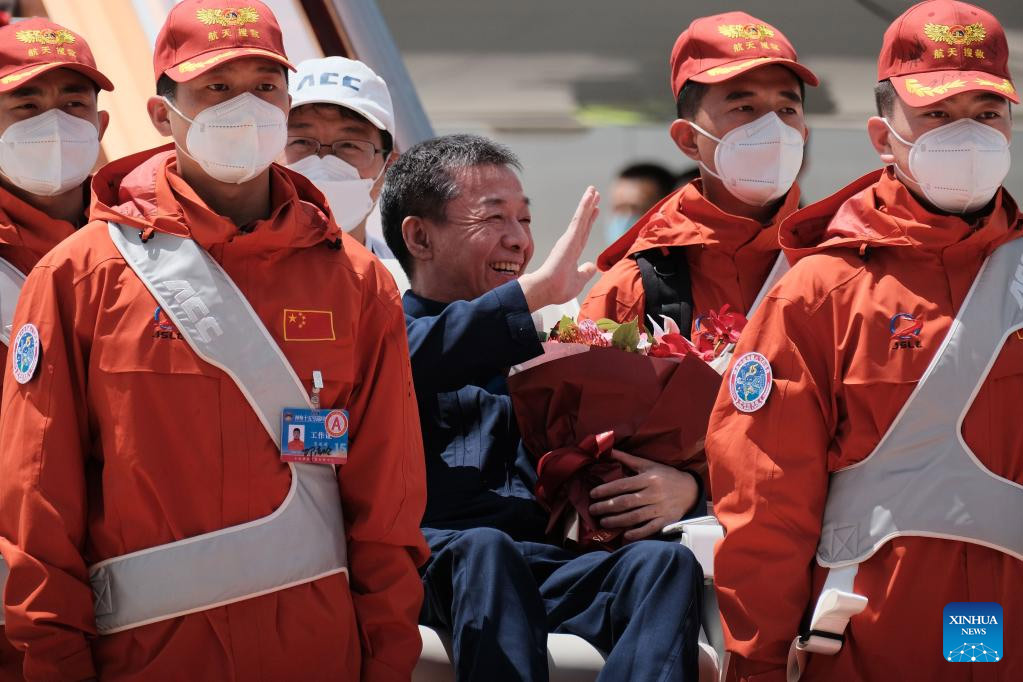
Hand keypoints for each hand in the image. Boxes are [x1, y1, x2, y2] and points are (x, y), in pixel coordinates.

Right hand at [518, 186, 599, 311]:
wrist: (546, 289)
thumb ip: (585, 272)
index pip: (583, 234)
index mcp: (571, 254)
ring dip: (587, 203)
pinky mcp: (569, 238)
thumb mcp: (578, 281)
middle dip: (589, 208)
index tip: (595, 210)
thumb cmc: (557, 289)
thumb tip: (591, 266)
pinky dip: (584, 207)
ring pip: (580, 218)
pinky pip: (578, 219)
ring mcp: (569, 240)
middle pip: (583, 222)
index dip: (589, 222)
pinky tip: (589, 196)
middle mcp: (570, 244)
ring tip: (593, 190)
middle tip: (595, 194)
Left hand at [588, 450, 698, 541]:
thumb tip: (608, 449)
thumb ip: (627, 459)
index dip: (606, 490)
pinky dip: (637, 533)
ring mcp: (660, 508)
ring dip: (617, 521)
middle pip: (626, 502)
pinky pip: (650, 529)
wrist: (691, 489)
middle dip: (607, 507)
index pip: (623, 485)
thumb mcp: (648, 465)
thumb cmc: (666, 476)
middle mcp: (653, 493)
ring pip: (635, 516)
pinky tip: (625, 535)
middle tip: (592, 510)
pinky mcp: (666, 521)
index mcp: (648, 478)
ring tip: (603, 522)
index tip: (592, 494)